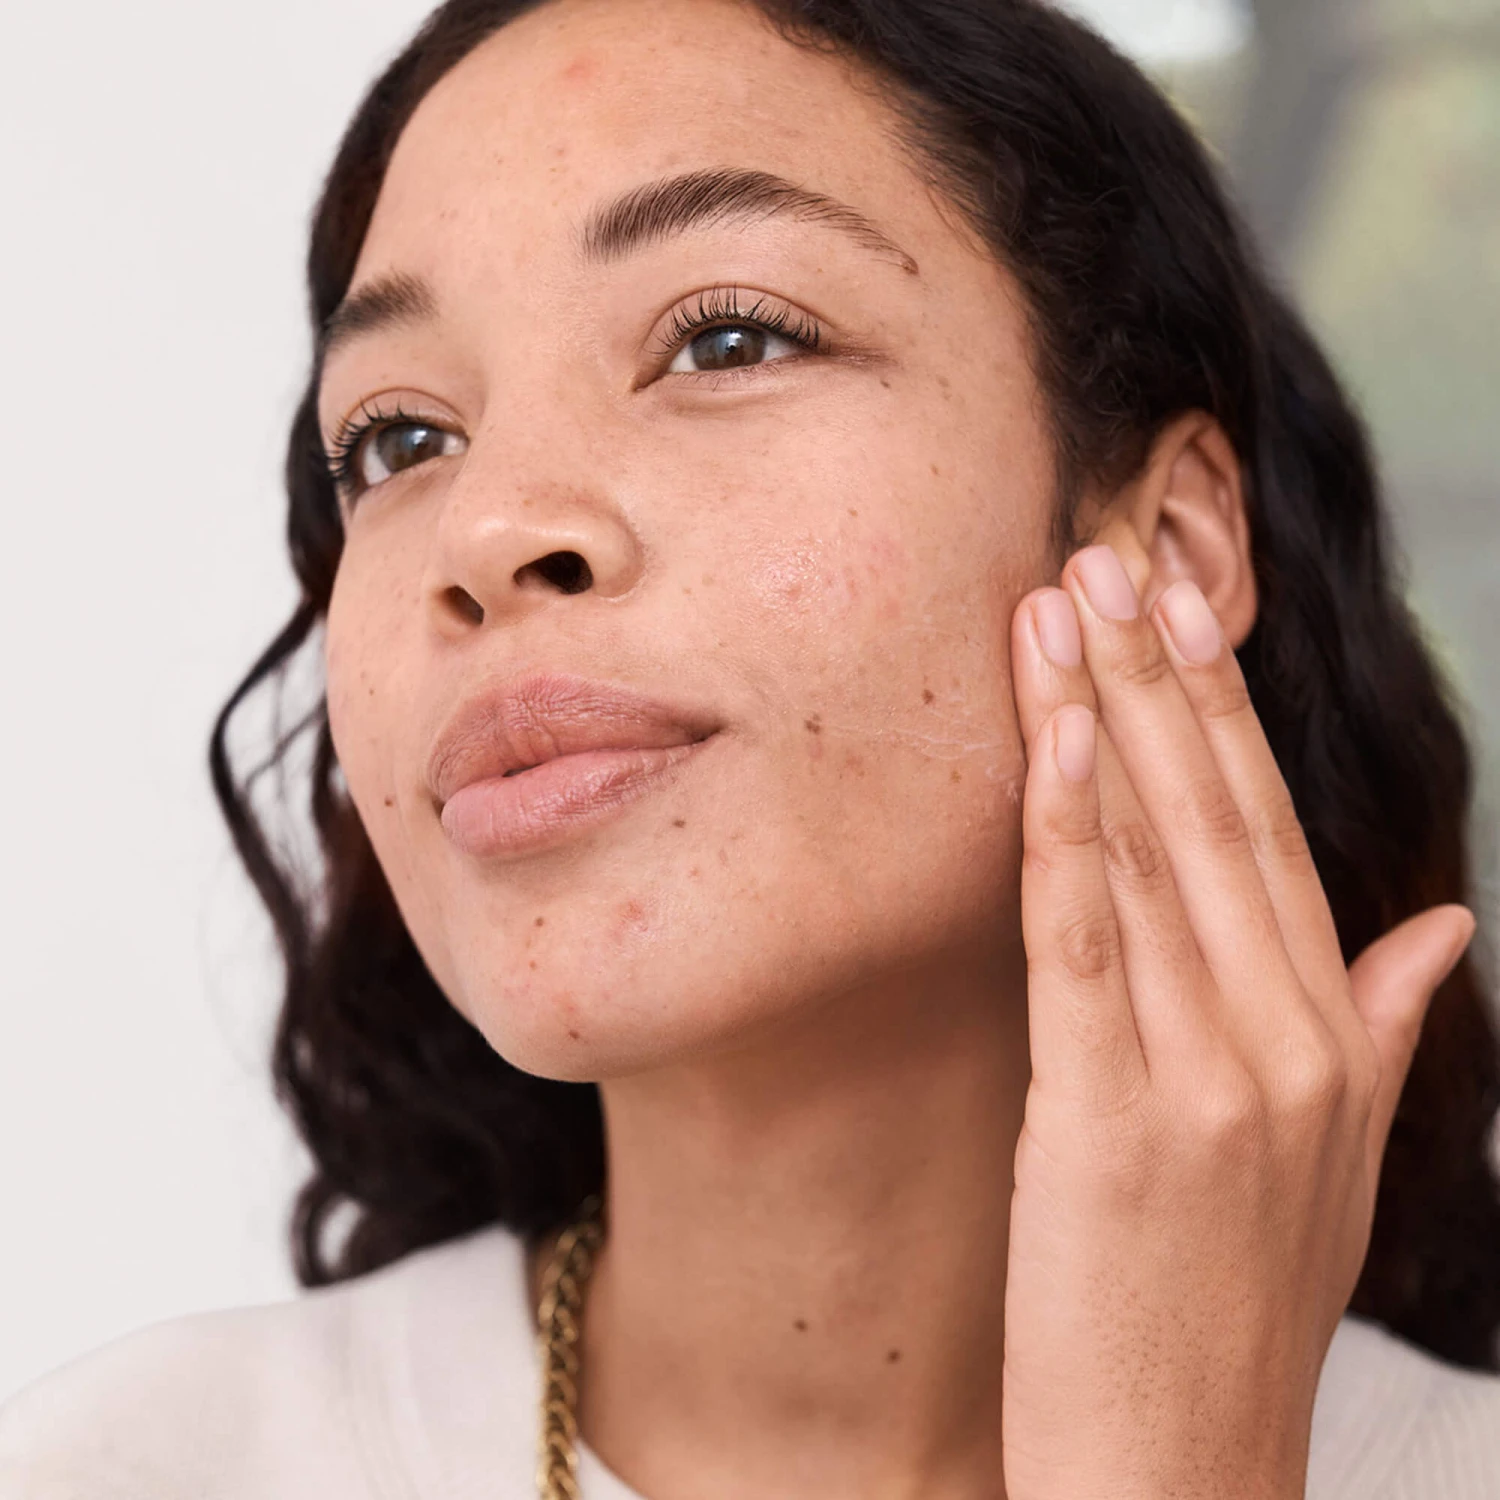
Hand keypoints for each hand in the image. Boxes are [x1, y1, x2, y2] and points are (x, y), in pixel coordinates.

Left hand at [1000, 543, 1474, 1499]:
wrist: (1183, 1470)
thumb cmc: (1233, 1303)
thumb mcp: (1335, 1154)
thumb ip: (1380, 1020)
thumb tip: (1439, 917)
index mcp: (1328, 1032)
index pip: (1269, 834)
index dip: (1220, 715)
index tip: (1177, 610)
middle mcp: (1284, 1038)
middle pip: (1213, 819)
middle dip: (1155, 680)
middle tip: (1107, 559)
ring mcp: (1208, 1076)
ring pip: (1148, 858)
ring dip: (1098, 720)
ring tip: (1057, 608)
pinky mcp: (1111, 1119)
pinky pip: (1086, 945)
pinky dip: (1068, 834)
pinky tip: (1052, 743)